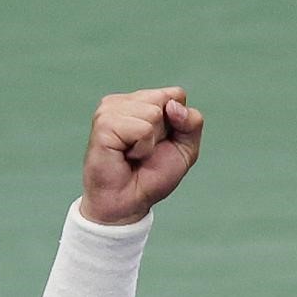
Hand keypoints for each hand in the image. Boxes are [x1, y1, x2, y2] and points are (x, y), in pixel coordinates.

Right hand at [79, 87, 204, 225]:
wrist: (128, 203)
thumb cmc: (152, 176)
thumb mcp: (185, 149)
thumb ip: (192, 122)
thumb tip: (173, 105)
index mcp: (141, 102)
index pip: (176, 94)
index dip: (178, 123)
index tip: (161, 143)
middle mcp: (124, 101)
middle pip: (165, 100)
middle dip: (164, 132)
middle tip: (145, 151)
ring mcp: (110, 110)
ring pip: (153, 112)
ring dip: (151, 142)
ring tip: (134, 154)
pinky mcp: (104, 123)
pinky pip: (142, 129)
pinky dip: (142, 148)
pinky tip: (126, 155)